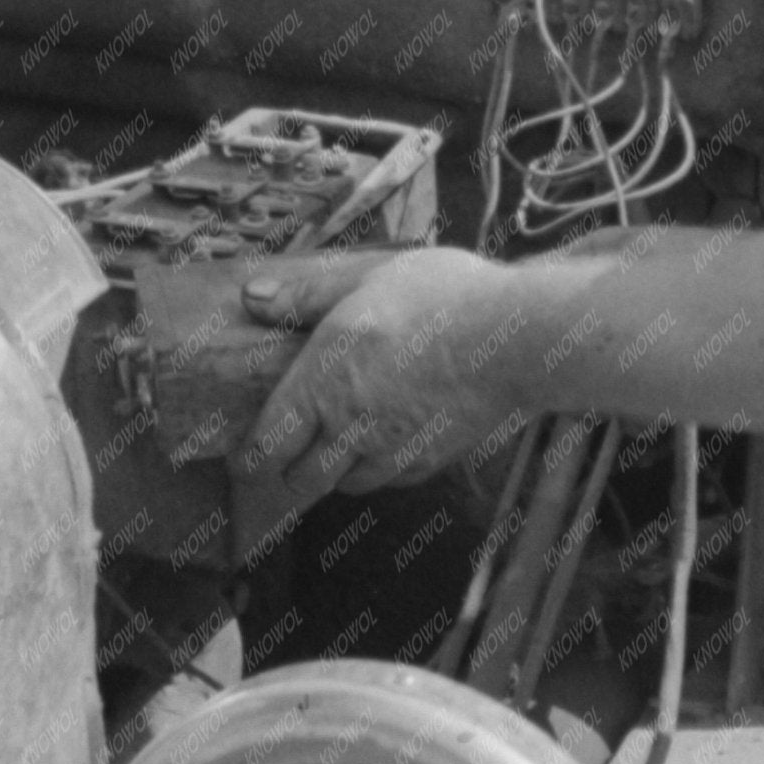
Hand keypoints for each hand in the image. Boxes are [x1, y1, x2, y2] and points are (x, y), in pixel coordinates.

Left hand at [237, 248, 533, 507]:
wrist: (518, 340)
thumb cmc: (444, 299)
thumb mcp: (368, 278)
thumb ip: (307, 294)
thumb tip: (252, 299)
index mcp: (322, 383)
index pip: (267, 445)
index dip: (249, 458)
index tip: (245, 456)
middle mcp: (350, 429)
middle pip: (301, 481)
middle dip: (288, 473)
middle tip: (286, 455)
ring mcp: (393, 452)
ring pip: (346, 485)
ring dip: (336, 471)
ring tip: (340, 444)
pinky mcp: (431, 461)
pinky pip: (391, 479)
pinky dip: (380, 469)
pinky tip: (389, 441)